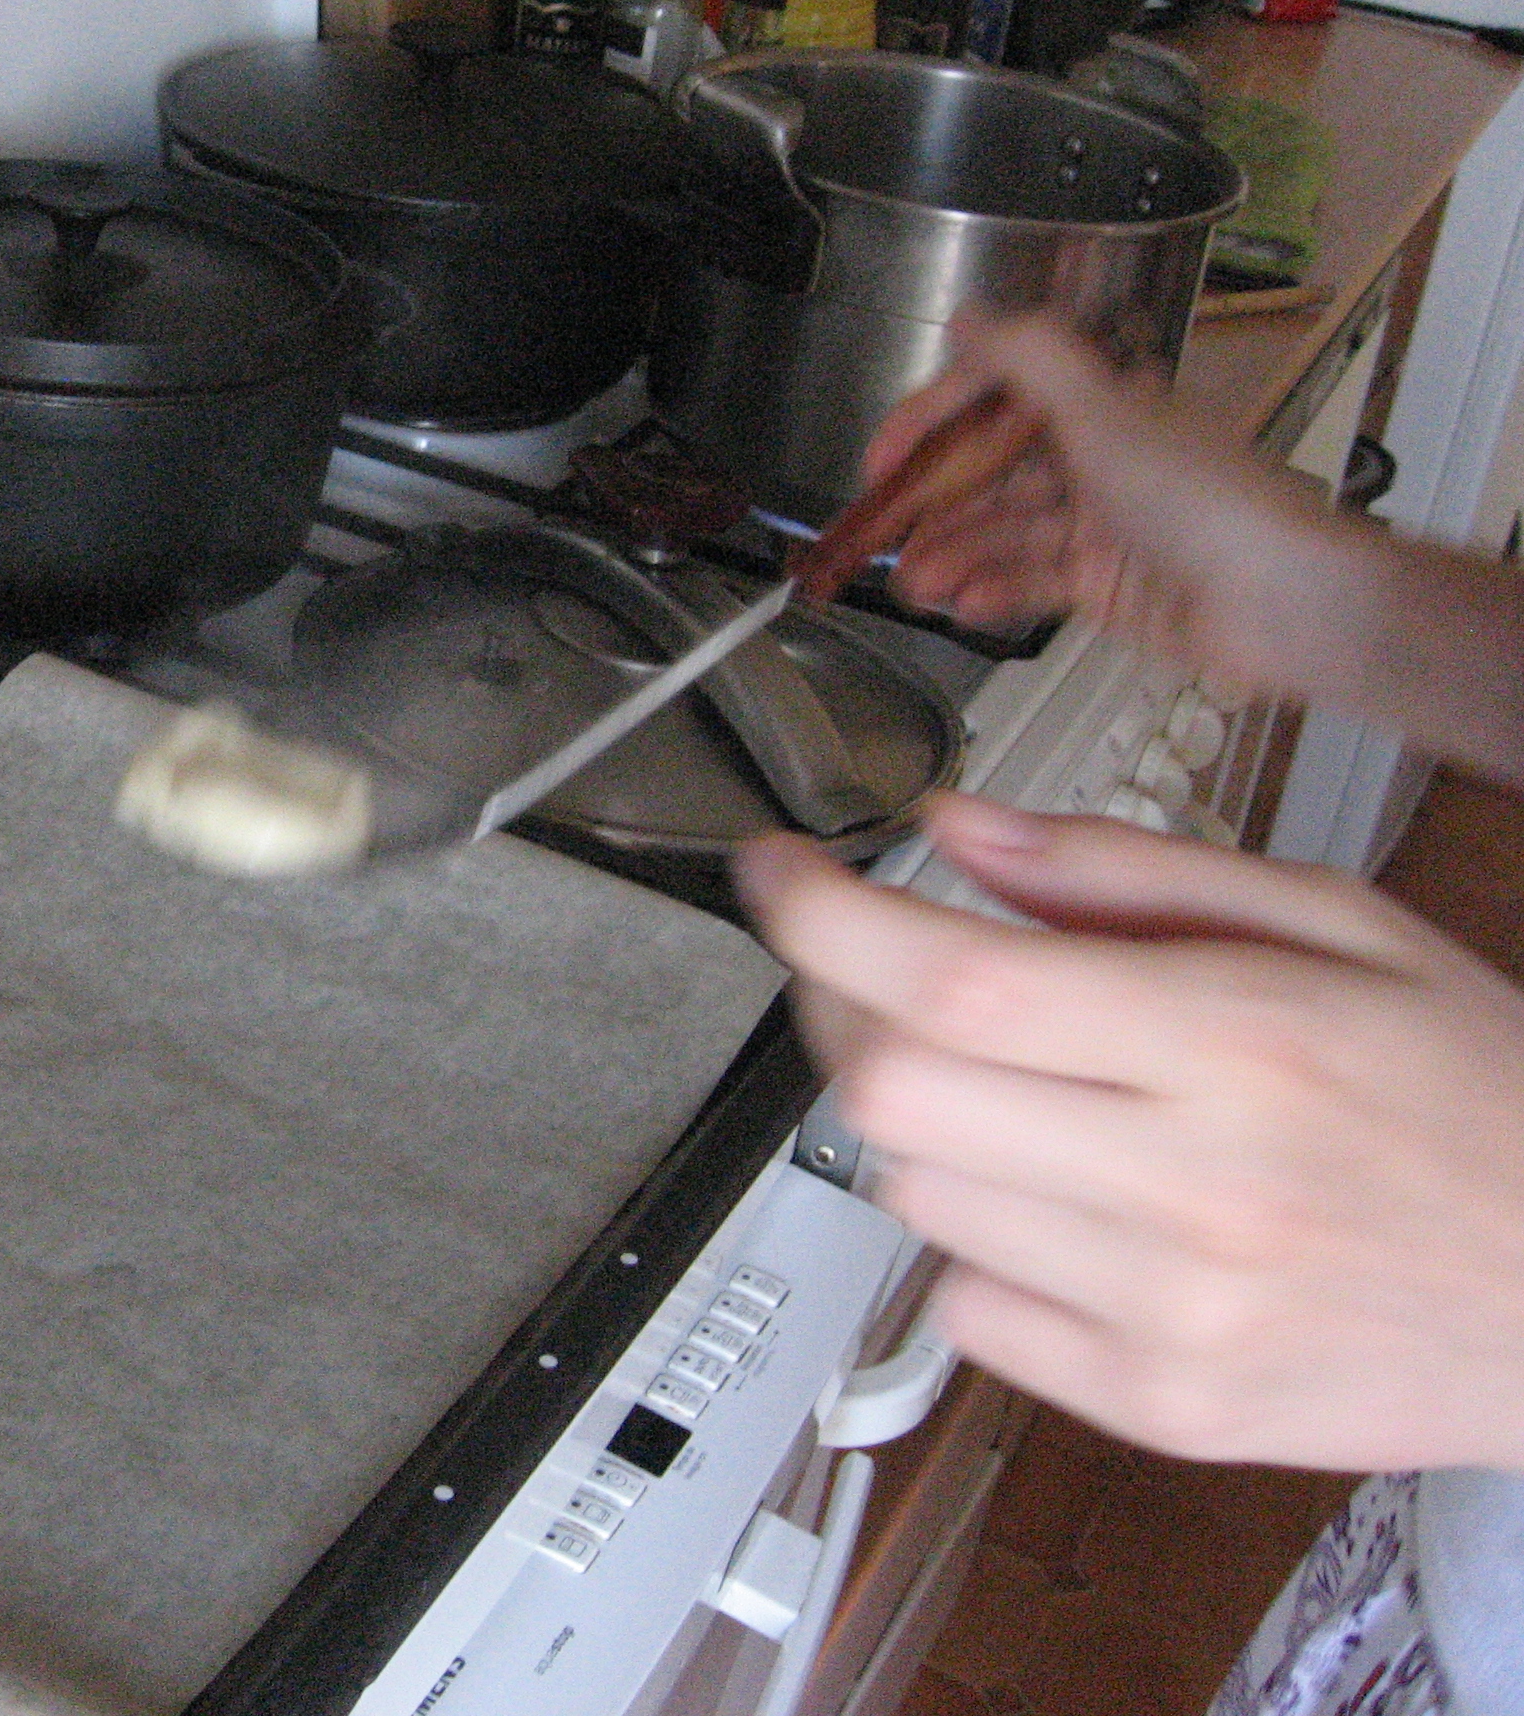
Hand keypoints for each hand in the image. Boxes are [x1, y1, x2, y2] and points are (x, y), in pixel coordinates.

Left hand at [737, 792, 1523, 1473]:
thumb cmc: (1479, 1094)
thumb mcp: (1338, 924)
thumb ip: (1126, 869)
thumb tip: (956, 831)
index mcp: (1236, 1038)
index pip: (954, 976)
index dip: (824, 918)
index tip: (780, 875)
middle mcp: (1196, 1182)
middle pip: (893, 1093)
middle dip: (846, 1013)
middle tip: (879, 978)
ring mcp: (1173, 1309)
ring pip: (912, 1198)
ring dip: (924, 1131)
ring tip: (1026, 1099)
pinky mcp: (1164, 1403)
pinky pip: (967, 1310)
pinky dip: (978, 1248)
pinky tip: (1067, 1209)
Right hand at [862, 318, 1355, 700]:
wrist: (1282, 601)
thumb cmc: (1208, 501)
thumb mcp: (1105, 409)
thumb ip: (1029, 357)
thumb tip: (970, 317)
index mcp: (1105, 407)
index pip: (996, 400)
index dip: (933, 422)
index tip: (884, 455)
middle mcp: (1101, 462)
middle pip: (992, 475)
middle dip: (934, 504)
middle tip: (882, 531)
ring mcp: (1103, 529)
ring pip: (1004, 535)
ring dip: (953, 554)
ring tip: (913, 581)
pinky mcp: (1107, 589)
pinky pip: (1031, 585)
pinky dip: (992, 592)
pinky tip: (961, 603)